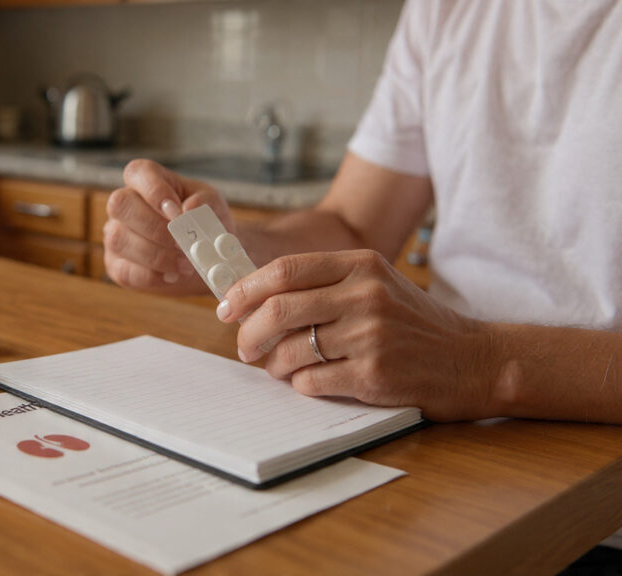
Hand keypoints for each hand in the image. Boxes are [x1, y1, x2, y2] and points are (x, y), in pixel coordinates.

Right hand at [104, 159, 234, 293]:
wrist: (207, 256)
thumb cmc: (205, 222)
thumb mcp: (214, 207)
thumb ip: (206, 203)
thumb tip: (187, 209)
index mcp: (147, 181)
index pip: (137, 172)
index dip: (154, 190)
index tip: (177, 211)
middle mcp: (125, 204)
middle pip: (120, 205)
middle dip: (155, 228)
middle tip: (184, 244)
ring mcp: (116, 234)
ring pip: (119, 239)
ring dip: (157, 255)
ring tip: (186, 264)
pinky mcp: (117, 265)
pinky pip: (125, 270)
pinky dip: (152, 276)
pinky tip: (172, 276)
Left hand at [216, 249, 496, 421]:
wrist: (472, 361)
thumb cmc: (412, 323)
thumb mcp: (375, 284)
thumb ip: (324, 283)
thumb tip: (255, 296)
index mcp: (361, 264)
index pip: (285, 270)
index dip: (246, 289)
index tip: (227, 306)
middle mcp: (365, 295)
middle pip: (279, 309)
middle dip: (248, 332)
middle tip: (243, 346)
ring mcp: (370, 335)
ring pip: (290, 350)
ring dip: (273, 364)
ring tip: (278, 367)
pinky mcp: (373, 374)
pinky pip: (311, 381)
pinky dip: (300, 384)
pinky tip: (309, 381)